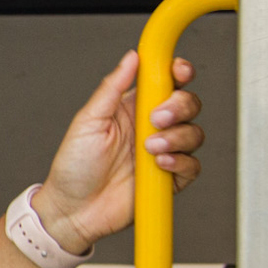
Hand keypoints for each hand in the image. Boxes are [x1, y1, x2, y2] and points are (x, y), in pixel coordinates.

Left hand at [33, 50, 203, 252]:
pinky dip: (180, 162)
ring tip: (150, 148)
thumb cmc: (73, 167)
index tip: (179, 71)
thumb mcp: (87, 121)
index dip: (178, 72)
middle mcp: (150, 127)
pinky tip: (159, 164)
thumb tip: (131, 58)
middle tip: (157, 118)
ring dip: (177, 137)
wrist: (73, 210)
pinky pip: (192, 165)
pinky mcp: (169, 178)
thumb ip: (111, 88)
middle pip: (187, 104)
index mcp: (131, 108)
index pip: (165, 82)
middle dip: (180, 106)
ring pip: (194, 133)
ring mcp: (162, 152)